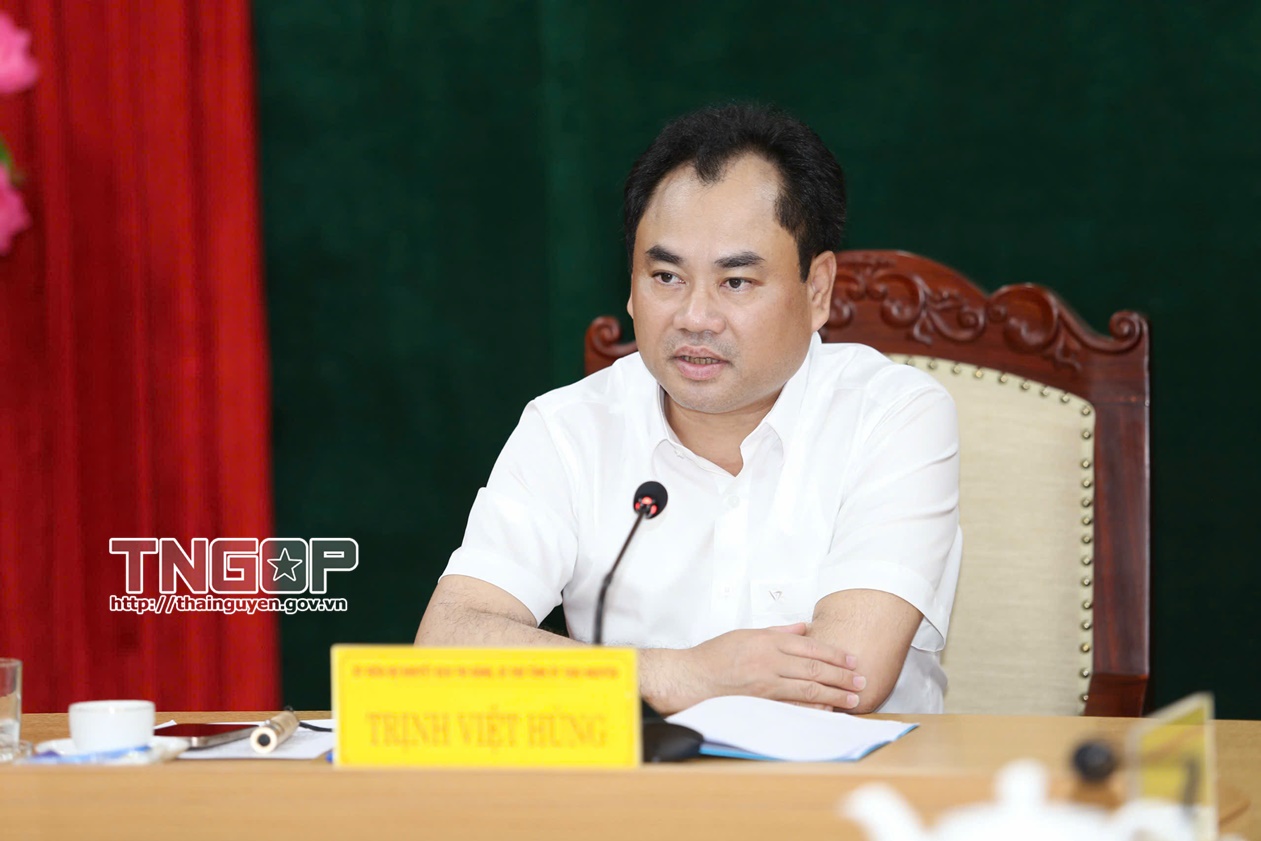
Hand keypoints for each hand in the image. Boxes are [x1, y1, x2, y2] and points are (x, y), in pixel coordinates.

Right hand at [673, 622, 865, 711]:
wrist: (690, 678)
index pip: (811, 647)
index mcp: (767, 642)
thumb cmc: (715, 655)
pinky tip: (828, 710)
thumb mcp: (746, 634)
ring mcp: (765, 686)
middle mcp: (769, 662)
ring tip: (853, 698)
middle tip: (861, 680)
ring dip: (835, 694)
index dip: (835, 654)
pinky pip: (793, 708)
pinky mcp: (760, 705)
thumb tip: (803, 628)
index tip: (852, 660)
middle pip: (815, 669)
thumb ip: (777, 632)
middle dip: (842, 676)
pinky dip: (813, 709)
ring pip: (808, 690)